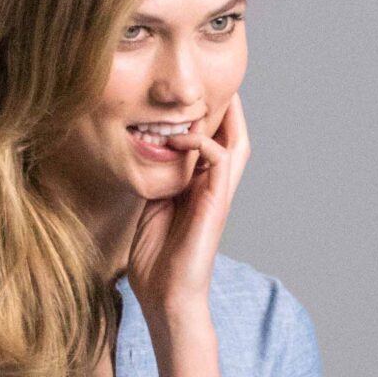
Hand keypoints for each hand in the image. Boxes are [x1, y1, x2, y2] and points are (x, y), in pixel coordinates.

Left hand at [126, 93, 251, 330]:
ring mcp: (217, 196)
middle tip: (214, 79)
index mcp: (198, 189)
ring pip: (234, 143)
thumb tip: (143, 155)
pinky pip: (219, 160)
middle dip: (226, 107)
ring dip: (222, 116)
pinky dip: (203, 141)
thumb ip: (155, 182)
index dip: (206, 117)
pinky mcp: (216, 204)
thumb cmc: (156, 262)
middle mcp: (213, 189)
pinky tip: (181, 135)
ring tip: (207, 93)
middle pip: (232, 136)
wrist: (166, 297)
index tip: (192, 92)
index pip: (211, 143)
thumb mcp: (150, 209)